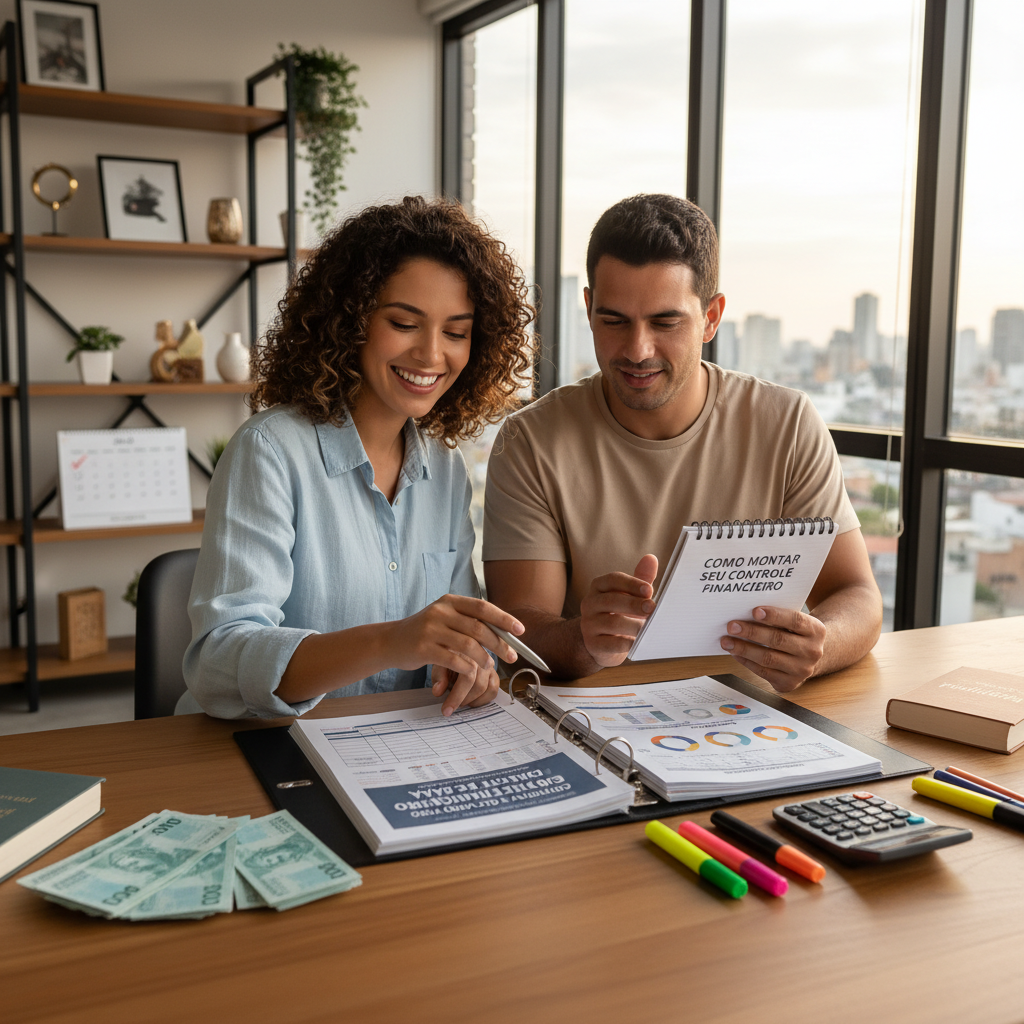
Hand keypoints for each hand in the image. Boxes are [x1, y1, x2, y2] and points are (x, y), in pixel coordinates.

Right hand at [388, 595, 522, 715]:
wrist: (390, 641)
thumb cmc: (424, 632)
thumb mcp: (445, 618)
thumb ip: (469, 621)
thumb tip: (504, 632)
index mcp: (450, 601)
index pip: (483, 607)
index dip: (504, 618)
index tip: (520, 630)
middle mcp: (440, 611)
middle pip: (479, 627)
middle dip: (499, 643)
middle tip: (511, 656)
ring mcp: (430, 629)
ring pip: (468, 644)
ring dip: (484, 658)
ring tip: (490, 666)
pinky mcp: (423, 648)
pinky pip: (453, 659)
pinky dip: (467, 667)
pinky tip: (472, 671)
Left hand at [430, 660, 501, 716]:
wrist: (457, 649)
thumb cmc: (447, 658)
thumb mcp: (438, 663)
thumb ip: (438, 676)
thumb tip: (438, 692)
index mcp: (467, 653)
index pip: (467, 678)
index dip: (457, 697)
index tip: (446, 710)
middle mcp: (482, 658)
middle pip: (479, 685)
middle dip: (465, 700)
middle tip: (454, 707)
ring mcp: (489, 665)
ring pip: (488, 688)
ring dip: (475, 700)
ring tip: (463, 702)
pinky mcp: (494, 672)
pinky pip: (494, 689)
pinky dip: (484, 699)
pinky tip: (472, 700)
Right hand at [579, 554, 657, 666]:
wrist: (604, 643)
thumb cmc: (620, 613)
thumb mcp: (631, 595)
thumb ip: (641, 578)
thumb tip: (651, 558)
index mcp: (598, 587)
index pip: (612, 579)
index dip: (631, 583)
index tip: (649, 590)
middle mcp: (589, 603)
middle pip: (611, 600)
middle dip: (634, 604)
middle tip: (651, 608)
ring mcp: (588, 624)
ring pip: (611, 623)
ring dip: (633, 625)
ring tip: (649, 628)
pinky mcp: (592, 644)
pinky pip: (610, 644)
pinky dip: (627, 644)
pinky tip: (638, 642)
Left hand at [719, 606, 826, 691]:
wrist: (810, 656)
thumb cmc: (795, 633)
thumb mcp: (795, 622)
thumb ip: (778, 617)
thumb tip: (745, 613)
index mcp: (816, 630)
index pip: (795, 621)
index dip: (774, 615)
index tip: (754, 611)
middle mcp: (812, 651)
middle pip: (778, 640)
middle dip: (752, 632)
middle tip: (732, 626)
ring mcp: (802, 670)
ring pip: (769, 658)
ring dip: (744, 649)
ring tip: (727, 641)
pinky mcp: (790, 683)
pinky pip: (764, 672)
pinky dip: (746, 662)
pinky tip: (735, 653)